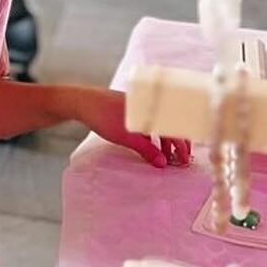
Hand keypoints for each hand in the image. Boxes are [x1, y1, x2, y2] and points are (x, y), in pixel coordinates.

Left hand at [75, 87, 190, 169]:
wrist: (83, 102)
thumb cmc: (104, 116)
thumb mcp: (127, 137)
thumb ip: (146, 150)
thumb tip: (162, 163)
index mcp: (152, 109)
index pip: (175, 128)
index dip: (182, 145)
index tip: (183, 159)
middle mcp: (150, 105)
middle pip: (169, 126)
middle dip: (176, 144)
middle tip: (178, 160)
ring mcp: (141, 107)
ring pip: (159, 125)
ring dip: (164, 141)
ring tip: (164, 157)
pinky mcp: (133, 109)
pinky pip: (149, 123)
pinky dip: (153, 136)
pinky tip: (152, 146)